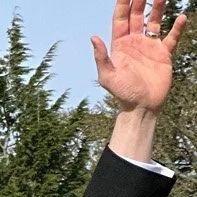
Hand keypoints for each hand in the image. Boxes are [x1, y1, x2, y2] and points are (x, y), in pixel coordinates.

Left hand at [93, 0, 185, 115]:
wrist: (141, 108)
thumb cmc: (123, 94)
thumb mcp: (108, 77)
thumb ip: (101, 57)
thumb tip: (93, 37)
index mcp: (120, 46)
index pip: (121, 18)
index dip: (123, 3)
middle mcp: (135, 43)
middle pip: (137, 15)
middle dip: (140, 0)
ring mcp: (149, 47)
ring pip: (154, 21)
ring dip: (158, 7)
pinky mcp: (163, 54)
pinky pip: (172, 37)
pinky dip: (177, 28)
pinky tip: (181, 17)